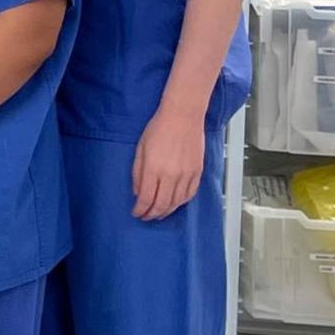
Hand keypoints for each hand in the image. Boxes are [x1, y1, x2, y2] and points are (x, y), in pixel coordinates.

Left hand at [133, 105, 205, 220]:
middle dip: (152, 214)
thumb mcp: (140, 149)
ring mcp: (187, 174)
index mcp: (154, 169)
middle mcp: (172, 175)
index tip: (136, 213)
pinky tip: (174, 204)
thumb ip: (137, 173)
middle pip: (162, 204)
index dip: (140, 209)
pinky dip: (181, 203)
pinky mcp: (198, 172)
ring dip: (166, 211)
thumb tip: (137, 192)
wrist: (182, 117)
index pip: (147, 198)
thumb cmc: (158, 129)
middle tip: (145, 217)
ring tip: (158, 214)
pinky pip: (190, 194)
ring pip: (177, 202)